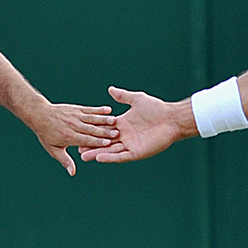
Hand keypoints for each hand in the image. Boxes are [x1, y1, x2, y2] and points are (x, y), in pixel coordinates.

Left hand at [26, 102, 117, 175]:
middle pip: (91, 129)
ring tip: (115, 121)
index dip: (97, 142)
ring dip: (104, 120)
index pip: (85, 140)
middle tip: (117, 133)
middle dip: (104, 131)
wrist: (40, 115)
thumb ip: (64, 160)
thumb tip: (72, 173)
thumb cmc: (46, 134)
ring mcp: (75, 116)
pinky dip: (99, 110)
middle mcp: (73, 126)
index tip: (108, 143)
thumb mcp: (53, 149)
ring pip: (92, 118)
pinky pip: (89, 109)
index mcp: (69, 137)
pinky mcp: (77, 109)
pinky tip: (109, 109)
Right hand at [79, 86, 194, 162]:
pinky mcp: (137, 152)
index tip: (79, 133)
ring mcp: (130, 145)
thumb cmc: (156, 109)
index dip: (93, 131)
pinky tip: (99, 157)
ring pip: (110, 151)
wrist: (170, 118)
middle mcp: (125, 136)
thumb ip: (123, 96)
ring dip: (97, 153)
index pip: (104, 129)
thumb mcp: (137, 99)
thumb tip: (110, 89)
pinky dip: (110, 157)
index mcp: (123, 124)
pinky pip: (121, 156)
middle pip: (104, 142)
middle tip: (77, 148)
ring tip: (83, 157)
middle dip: (91, 145)